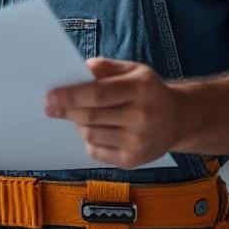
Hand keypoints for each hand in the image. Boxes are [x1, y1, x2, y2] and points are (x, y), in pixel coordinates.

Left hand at [45, 57, 181, 169]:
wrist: (179, 119)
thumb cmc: (148, 91)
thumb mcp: (132, 70)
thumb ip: (104, 67)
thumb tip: (76, 71)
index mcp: (140, 89)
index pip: (98, 94)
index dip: (70, 96)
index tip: (49, 96)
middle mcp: (142, 117)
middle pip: (91, 117)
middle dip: (66, 111)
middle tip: (50, 106)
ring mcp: (138, 143)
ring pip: (91, 135)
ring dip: (79, 125)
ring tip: (82, 116)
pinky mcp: (133, 161)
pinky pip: (96, 152)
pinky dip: (90, 141)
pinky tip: (98, 130)